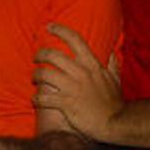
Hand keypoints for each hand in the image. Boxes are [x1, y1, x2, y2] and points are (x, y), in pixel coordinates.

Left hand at [33, 23, 122, 142]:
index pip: (74, 39)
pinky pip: (43, 98)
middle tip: (35, 58)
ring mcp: (72, 88)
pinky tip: (35, 100)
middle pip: (52, 55)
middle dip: (40, 54)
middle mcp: (80, 72)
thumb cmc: (114, 102)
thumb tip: (112, 53)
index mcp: (91, 64)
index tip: (48, 26)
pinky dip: (36, 98)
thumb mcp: (116, 79)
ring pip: (44, 75)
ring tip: (34, 79)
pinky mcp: (66, 103)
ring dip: (35, 76)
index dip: (59, 30)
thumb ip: (113, 64)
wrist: (115, 123)